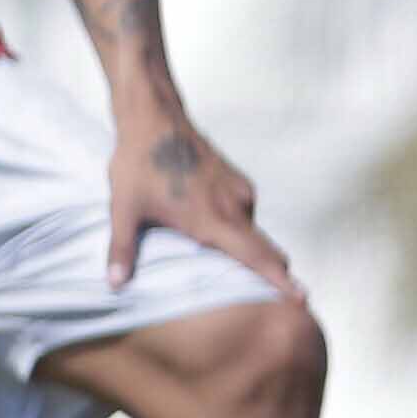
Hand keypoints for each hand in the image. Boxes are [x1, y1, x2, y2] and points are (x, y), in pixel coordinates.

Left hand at [109, 107, 296, 295]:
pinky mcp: (238, 180)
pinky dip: (236, 227)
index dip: (278, 280)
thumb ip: (122, 249)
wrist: (154, 119)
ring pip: (251, 232)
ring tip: (224, 263)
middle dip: (272, 273)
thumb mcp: (124, 209)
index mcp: (211, 219)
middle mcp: (234, 206)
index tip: (302, 298)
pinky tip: (213, 229)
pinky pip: (244, 214)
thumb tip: (114, 284)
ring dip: (244, 248)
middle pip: (264, 249)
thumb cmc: (138, 164)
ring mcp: (239, 191)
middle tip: (278, 297)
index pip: (255, 256)